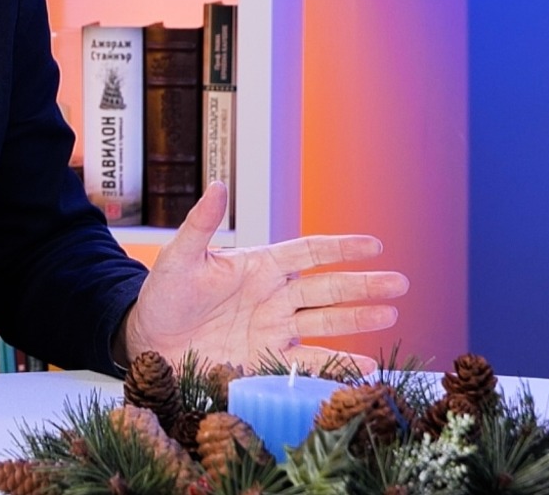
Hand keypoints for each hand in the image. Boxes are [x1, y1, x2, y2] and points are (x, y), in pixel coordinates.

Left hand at [118, 182, 407, 372]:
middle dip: (364, 285)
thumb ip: (202, 223)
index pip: (309, 252)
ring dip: (358, 319)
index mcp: (259, 265)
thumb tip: (219, 183)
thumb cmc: (165, 293)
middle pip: (328, 288)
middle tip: (400, 284)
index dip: (341, 248)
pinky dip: (336, 365)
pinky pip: (307, 362)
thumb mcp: (181, 256)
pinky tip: (364, 366)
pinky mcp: (266, 360)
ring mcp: (274, 328)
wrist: (148, 339)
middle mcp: (275, 296)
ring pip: (326, 322)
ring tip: (391, 315)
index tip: (374, 245)